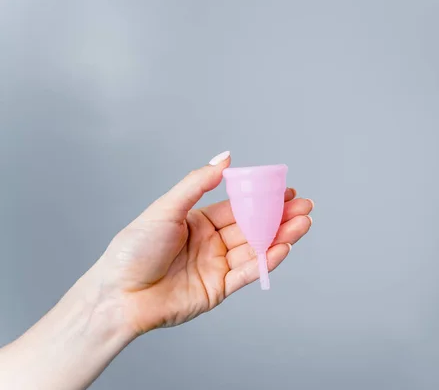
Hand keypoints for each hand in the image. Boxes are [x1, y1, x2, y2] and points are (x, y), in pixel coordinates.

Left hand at [95, 151, 312, 334]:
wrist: (118, 294)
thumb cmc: (134, 249)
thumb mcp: (167, 208)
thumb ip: (197, 182)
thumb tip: (225, 157)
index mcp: (199, 222)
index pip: (239, 207)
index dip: (263, 199)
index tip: (287, 190)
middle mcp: (211, 243)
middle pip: (253, 227)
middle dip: (280, 217)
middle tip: (305, 207)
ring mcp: (217, 266)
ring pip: (255, 248)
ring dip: (280, 236)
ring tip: (303, 223)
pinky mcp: (219, 289)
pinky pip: (247, 272)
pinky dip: (266, 261)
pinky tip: (283, 247)